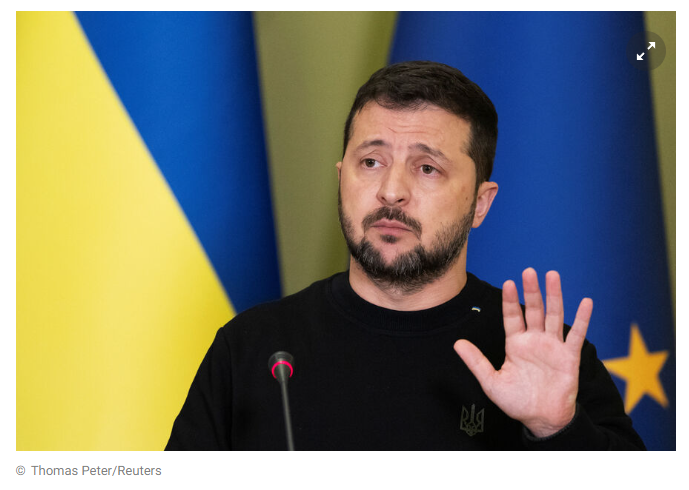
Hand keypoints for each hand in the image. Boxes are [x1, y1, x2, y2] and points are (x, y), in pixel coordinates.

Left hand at [454, 268, 592, 437]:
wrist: (542, 419)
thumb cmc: (517, 402)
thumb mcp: (491, 382)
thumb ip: (476, 361)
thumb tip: (456, 344)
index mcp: (516, 344)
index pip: (513, 316)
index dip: (510, 300)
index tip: (509, 283)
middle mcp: (534, 341)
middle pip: (534, 310)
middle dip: (531, 291)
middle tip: (529, 271)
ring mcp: (553, 346)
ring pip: (554, 315)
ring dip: (554, 296)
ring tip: (552, 275)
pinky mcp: (569, 357)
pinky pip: (577, 335)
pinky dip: (583, 319)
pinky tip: (585, 302)